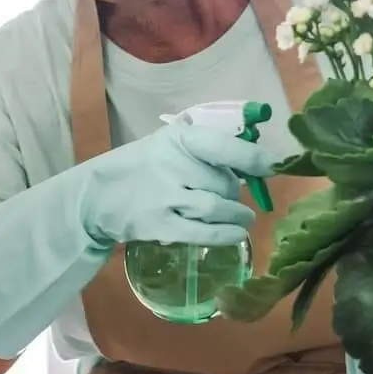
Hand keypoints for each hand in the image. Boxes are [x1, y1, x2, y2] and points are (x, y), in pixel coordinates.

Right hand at [78, 122, 275, 247]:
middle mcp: (172, 164)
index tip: (274, 166)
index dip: (253, 158)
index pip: (225, 146)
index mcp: (178, 138)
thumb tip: (257, 160)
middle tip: (232, 198)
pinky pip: (204, 232)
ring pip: (218, 207)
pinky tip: (236, 235)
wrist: (97, 195)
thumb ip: (207, 148)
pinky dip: (226, 235)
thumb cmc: (143, 167)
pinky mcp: (160, 225)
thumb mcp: (168, 144)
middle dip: (235, 193)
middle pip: (225, 182)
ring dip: (237, 215)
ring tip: (242, 218)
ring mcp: (165, 196)